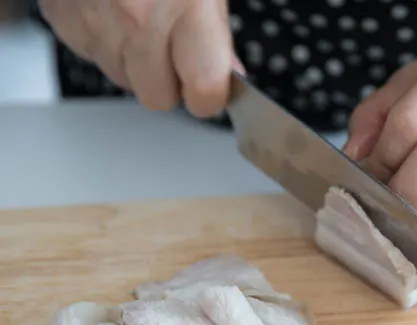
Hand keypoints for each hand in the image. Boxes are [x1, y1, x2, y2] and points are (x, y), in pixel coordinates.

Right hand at [39, 0, 241, 116]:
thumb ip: (217, 30)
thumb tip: (229, 73)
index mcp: (185, 5)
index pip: (203, 92)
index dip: (210, 94)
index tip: (212, 85)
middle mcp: (137, 19)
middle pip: (157, 97)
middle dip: (170, 81)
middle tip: (175, 48)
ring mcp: (93, 18)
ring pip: (120, 77)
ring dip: (134, 59)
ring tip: (142, 15)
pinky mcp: (61, 14)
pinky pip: (88, 51)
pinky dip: (102, 37)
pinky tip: (111, 7)